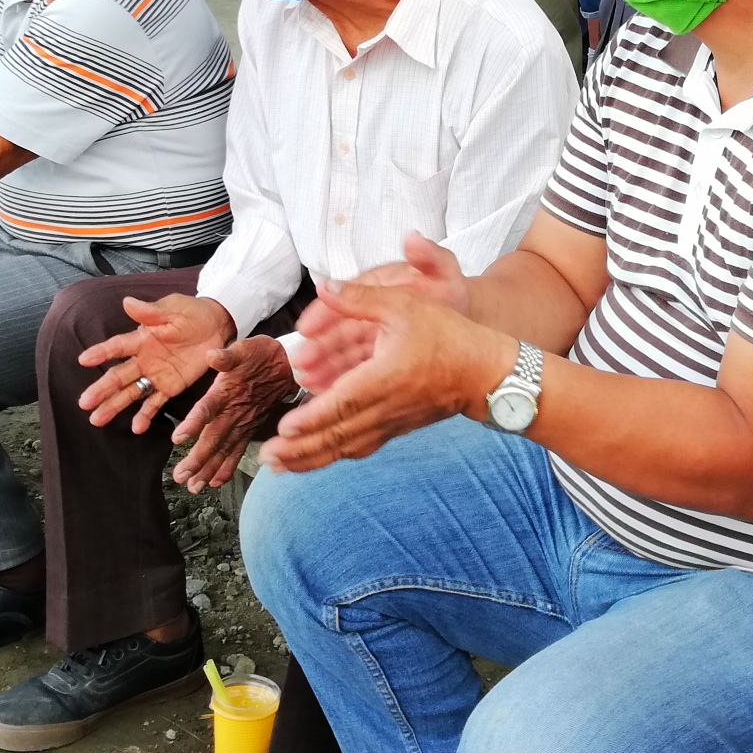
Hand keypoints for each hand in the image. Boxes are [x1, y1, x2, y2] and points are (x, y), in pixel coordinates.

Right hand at [74, 294, 235, 432]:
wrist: (217, 325)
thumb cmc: (192, 312)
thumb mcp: (174, 308)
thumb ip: (152, 310)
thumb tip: (127, 302)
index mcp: (142, 338)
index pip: (117, 347)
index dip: (101, 353)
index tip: (83, 360)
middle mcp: (144, 359)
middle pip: (119, 376)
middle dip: (102, 390)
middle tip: (85, 403)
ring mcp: (155, 375)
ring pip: (131, 393)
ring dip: (114, 406)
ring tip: (97, 420)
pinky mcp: (170, 387)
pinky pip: (155, 403)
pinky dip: (146, 415)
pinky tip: (136, 428)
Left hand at [171, 336, 297, 491]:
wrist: (287, 366)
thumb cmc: (261, 356)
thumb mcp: (244, 348)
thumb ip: (226, 356)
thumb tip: (211, 355)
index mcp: (227, 391)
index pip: (208, 409)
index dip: (193, 423)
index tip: (178, 439)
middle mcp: (234, 412)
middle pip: (214, 437)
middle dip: (197, 459)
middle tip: (180, 476)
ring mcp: (243, 423)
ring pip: (224, 449)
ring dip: (208, 469)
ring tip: (193, 487)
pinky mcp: (249, 429)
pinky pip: (237, 451)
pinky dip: (227, 468)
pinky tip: (215, 482)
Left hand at [263, 279, 508, 471]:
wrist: (485, 373)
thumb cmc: (449, 338)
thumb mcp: (405, 305)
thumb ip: (360, 297)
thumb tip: (324, 285)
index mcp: (385, 378)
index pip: (343, 403)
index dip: (313, 418)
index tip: (286, 429)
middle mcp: (386, 408)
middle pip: (337, 435)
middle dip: (299, 449)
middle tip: (267, 458)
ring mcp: (390, 424)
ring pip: (344, 448)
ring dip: (310, 459)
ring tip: (279, 467)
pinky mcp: (395, 430)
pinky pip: (358, 448)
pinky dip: (331, 456)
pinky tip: (313, 459)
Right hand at [290, 233, 468, 391]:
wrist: (470, 317)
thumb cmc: (452, 290)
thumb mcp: (444, 272)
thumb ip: (429, 256)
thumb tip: (412, 238)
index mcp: (379, 285)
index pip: (345, 295)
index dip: (324, 312)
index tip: (307, 328)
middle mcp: (372, 309)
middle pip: (340, 328)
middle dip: (320, 346)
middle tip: (302, 363)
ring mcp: (375, 333)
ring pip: (346, 351)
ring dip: (327, 367)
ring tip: (310, 383)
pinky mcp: (381, 354)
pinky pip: (359, 368)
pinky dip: (344, 379)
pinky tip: (329, 395)